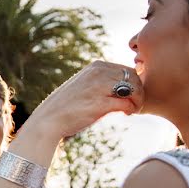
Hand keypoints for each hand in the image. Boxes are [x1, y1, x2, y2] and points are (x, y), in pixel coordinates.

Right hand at [27, 61, 143, 139]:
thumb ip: (104, 81)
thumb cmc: (68, 106)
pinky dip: (132, 109)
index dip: (134, 83)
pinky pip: (127, 103)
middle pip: (134, 77)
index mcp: (96, 66)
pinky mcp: (100, 103)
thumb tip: (129, 85)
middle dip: (139, 91)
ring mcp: (99, 87)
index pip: (128, 69)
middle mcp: (99, 73)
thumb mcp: (86, 85)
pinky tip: (126, 114)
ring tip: (131, 109)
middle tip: (134, 104)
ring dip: (138, 100)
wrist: (49, 120)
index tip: (130, 96)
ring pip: (134, 88)